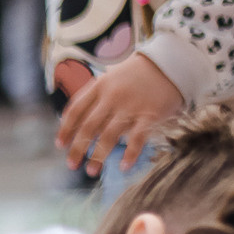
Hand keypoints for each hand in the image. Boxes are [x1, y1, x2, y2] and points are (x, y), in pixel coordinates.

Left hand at [58, 52, 182, 176]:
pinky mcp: (151, 113)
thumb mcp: (111, 78)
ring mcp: (131, 106)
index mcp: (99, 86)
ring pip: (109, 135)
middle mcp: (112, 97)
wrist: (172, 61)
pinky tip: (123, 167)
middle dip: (77, 149)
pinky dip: (130, 154)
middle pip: (88, 127)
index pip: (75, 110)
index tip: (60, 145)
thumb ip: (94, 98)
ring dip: (98, 156)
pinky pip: (137, 138)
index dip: (66, 129)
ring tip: (91, 172)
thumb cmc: (137, 74)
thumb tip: (74, 124)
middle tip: (72, 165)